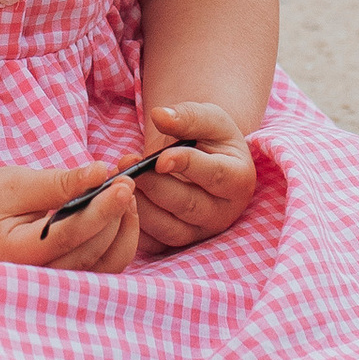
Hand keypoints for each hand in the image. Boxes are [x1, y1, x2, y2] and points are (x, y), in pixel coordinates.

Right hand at [0, 158, 141, 273]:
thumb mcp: (19, 183)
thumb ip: (60, 182)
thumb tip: (102, 173)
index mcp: (14, 253)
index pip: (66, 236)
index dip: (99, 212)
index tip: (122, 186)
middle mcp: (35, 277)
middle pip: (89, 253)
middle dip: (114, 217)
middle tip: (127, 181)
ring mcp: (54, 283)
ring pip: (105, 266)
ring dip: (123, 230)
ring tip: (125, 193)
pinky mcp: (70, 278)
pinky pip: (105, 266)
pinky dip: (119, 239)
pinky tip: (121, 211)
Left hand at [129, 102, 259, 255]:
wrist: (201, 160)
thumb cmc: (208, 138)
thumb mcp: (207, 119)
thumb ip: (187, 116)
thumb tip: (159, 115)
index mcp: (238, 179)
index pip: (215, 175)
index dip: (186, 165)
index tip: (159, 158)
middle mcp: (224, 212)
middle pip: (188, 205)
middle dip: (154, 184)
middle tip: (126, 163)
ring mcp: (200, 232)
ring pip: (168, 228)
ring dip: (139, 205)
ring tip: (119, 179)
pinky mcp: (178, 244)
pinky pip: (153, 243)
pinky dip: (133, 225)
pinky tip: (119, 200)